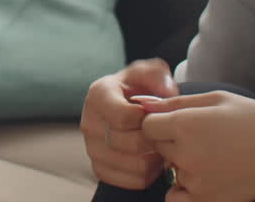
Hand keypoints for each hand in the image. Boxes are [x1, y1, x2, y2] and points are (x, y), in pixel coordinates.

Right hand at [80, 58, 178, 189]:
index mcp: (98, 95)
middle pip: (130, 144)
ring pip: (134, 166)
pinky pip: (132, 181)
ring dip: (154, 159)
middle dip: (153, 140)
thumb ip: (157, 74)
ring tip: (159, 146)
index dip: (147, 119)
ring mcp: (92, 148)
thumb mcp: (147, 73)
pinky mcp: (99, 169)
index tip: (155, 115)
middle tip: (164, 134)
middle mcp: (89, 123)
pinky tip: (151, 158)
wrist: (126, 106)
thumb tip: (165, 89)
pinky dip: (148, 174)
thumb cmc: (138, 89)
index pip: (123, 117)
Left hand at [137, 91, 254, 200]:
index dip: (161, 122)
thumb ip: (177, 101)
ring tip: (213, 157)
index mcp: (186, 123)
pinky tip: (204, 178)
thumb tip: (143, 104)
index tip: (180, 122)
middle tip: (203, 139)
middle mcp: (186, 152)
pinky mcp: (204, 200)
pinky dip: (184, 189)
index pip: (148, 125)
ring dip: (182, 164)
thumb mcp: (217, 99)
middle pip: (158, 146)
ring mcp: (194, 179)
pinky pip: (175, 197)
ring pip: (170, 169)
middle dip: (172, 142)